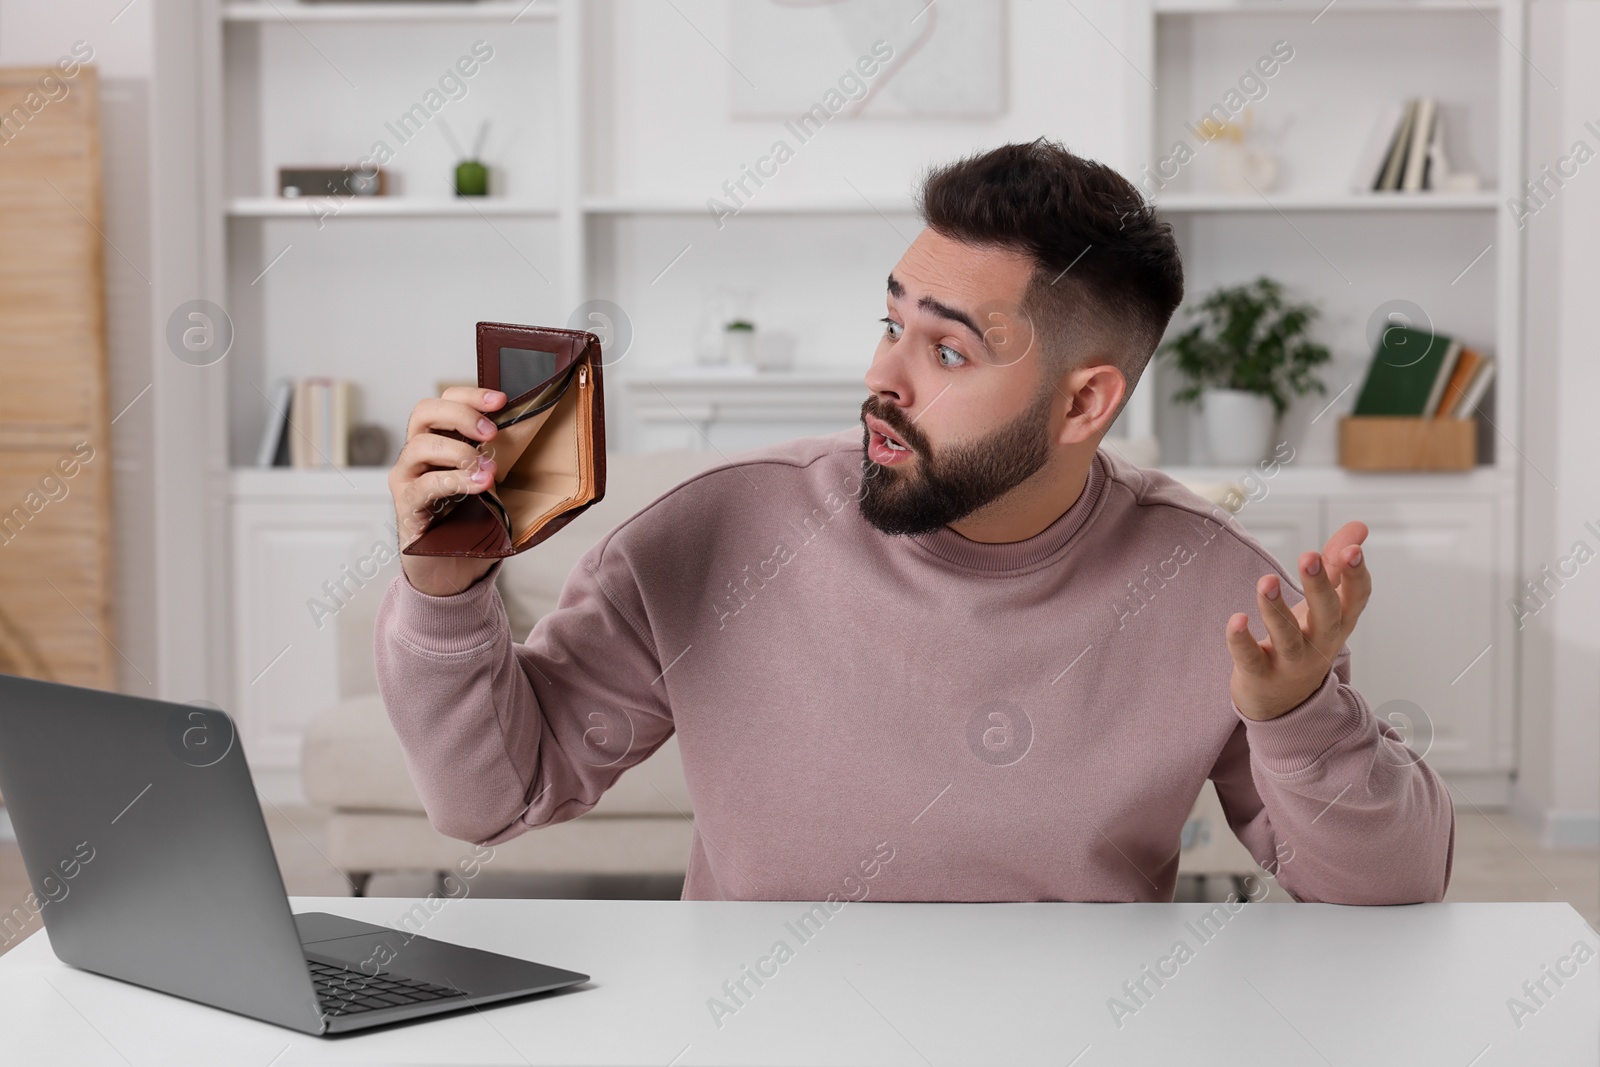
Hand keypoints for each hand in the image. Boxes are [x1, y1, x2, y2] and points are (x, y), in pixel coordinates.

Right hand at [390, 386, 504, 596]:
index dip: (470, 395)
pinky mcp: (406, 506)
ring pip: (420, 446)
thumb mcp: (495, 485)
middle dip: (462, 414)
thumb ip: (505, 461)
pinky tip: (479, 486)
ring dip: (460, 452)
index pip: (445, 401)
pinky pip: (424, 485)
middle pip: (425, 412)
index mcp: (439, 441)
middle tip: (492, 432)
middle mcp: (417, 455)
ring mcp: (407, 479)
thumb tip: (548, 442)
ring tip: (489, 470)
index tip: (501, 399)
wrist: (453, 569)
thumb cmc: (473, 523)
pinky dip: (454, 481)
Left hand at [1226, 521, 1371, 721]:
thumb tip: (1359, 526)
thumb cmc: (1306, 642)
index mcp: (1339, 622)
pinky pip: (1250, 658)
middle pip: (1326, 614)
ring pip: (1287, 636)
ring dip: (1276, 608)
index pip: (1356, 599)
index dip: (1356, 575)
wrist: (1285, 704)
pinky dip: (1241, 640)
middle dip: (1319, 586)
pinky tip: (1235, 619)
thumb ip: (1336, 565)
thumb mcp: (1325, 607)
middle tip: (1308, 556)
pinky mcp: (1260, 674)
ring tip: (1266, 580)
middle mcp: (1320, 643)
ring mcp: (1291, 662)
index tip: (1352, 549)